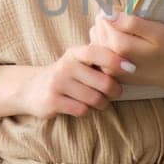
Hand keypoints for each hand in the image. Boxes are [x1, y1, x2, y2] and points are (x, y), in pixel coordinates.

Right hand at [18, 43, 133, 117]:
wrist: (31, 89)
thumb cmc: (66, 76)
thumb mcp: (78, 62)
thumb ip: (98, 60)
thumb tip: (130, 65)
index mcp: (74, 53)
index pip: (97, 52)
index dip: (116, 60)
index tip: (131, 68)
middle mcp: (65, 66)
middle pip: (103, 82)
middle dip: (114, 91)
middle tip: (115, 93)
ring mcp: (57, 83)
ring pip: (94, 99)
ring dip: (102, 103)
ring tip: (100, 102)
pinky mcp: (52, 101)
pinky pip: (81, 109)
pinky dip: (86, 111)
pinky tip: (82, 107)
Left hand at [89, 8, 163, 94]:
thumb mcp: (158, 32)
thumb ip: (132, 23)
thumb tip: (109, 14)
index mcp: (121, 47)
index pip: (103, 19)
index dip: (112, 11)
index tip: (126, 11)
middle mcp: (111, 60)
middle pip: (98, 30)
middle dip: (109, 21)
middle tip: (128, 21)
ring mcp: (111, 70)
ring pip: (97, 41)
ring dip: (107, 32)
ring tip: (125, 31)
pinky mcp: (113, 74)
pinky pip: (101, 53)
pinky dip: (107, 44)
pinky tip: (122, 43)